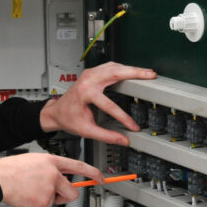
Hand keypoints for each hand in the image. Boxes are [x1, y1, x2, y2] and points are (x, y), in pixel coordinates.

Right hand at [0, 153, 102, 206]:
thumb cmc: (12, 169)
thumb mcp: (34, 160)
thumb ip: (49, 168)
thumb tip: (58, 178)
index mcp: (52, 161)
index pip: (79, 166)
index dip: (93, 173)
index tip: (101, 178)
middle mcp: (53, 175)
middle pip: (72, 192)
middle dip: (67, 195)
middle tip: (57, 193)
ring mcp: (48, 189)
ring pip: (56, 200)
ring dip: (48, 198)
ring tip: (32, 190)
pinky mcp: (41, 202)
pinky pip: (44, 206)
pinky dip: (37, 203)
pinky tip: (27, 195)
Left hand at [40, 62, 155, 145]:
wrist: (56, 111)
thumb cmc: (68, 118)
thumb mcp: (86, 130)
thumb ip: (106, 136)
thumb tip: (123, 140)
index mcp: (85, 93)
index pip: (110, 105)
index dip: (124, 117)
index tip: (133, 126)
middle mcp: (88, 79)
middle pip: (115, 72)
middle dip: (135, 73)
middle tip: (150, 75)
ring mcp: (90, 73)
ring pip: (114, 66)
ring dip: (131, 68)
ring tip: (146, 73)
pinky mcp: (92, 72)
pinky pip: (110, 66)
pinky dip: (124, 68)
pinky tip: (133, 71)